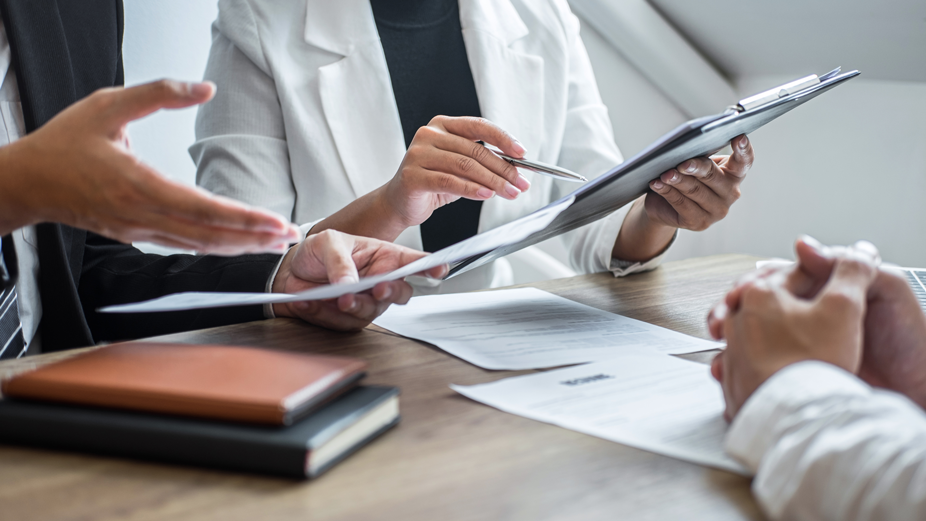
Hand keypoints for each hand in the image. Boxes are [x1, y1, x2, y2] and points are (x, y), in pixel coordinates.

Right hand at [0, 79, 300, 253]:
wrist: (27, 182)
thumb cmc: (64, 144)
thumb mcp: (108, 104)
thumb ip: (158, 93)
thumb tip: (205, 89)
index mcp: (138, 185)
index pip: (202, 209)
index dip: (242, 219)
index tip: (274, 222)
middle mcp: (142, 215)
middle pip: (208, 236)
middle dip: (253, 238)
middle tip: (289, 236)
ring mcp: (140, 230)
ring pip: (199, 245)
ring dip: (239, 246)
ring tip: (274, 242)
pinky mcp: (137, 235)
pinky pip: (183, 245)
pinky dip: (215, 246)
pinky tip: (236, 242)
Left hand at [271, 230, 446, 330]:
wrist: (291, 272)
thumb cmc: (318, 252)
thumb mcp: (328, 243)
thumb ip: (340, 262)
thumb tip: (350, 283)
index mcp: (383, 256)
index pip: (412, 261)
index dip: (430, 266)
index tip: (439, 269)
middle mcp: (380, 281)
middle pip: (401, 293)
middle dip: (391, 292)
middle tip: (377, 288)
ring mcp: (367, 302)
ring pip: (372, 311)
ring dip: (354, 306)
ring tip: (333, 297)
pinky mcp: (349, 319)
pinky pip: (344, 323)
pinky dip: (325, 313)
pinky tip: (311, 301)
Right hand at [377, 116, 529, 230]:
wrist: (399, 202)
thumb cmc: (432, 183)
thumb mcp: (460, 168)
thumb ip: (482, 164)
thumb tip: (515, 170)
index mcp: (442, 125)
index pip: (479, 126)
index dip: (503, 138)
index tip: (521, 153)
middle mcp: (429, 134)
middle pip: (475, 150)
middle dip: (504, 169)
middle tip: (520, 183)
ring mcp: (418, 154)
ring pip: (465, 166)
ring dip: (493, 182)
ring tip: (509, 193)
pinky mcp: (413, 175)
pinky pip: (449, 181)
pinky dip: (471, 189)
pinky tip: (486, 195)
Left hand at [646, 134, 752, 231]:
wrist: (666, 206)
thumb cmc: (686, 178)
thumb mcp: (695, 165)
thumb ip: (698, 156)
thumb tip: (685, 149)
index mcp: (734, 174)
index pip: (744, 161)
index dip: (743, 149)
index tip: (739, 137)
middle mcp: (730, 193)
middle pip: (713, 176)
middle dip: (696, 167)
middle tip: (682, 163)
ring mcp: (717, 211)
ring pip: (694, 190)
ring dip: (677, 180)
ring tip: (665, 174)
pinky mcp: (699, 222)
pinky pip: (681, 203)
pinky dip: (667, 191)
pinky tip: (657, 184)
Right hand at [716, 236, 925, 408]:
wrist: (919, 393)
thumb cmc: (912, 344)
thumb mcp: (888, 291)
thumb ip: (849, 265)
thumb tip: (803, 246)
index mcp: (826, 294)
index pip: (778, 280)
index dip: (753, 284)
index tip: (740, 293)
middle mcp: (809, 318)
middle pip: (754, 307)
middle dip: (731, 311)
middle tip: (722, 321)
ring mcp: (799, 349)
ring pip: (749, 338)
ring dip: (728, 341)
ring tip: (722, 346)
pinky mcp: (797, 376)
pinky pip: (757, 370)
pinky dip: (737, 370)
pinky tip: (729, 370)